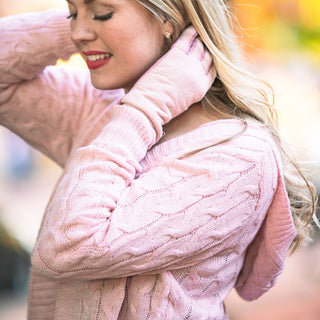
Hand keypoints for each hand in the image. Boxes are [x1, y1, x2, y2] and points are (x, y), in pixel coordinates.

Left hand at [121, 26, 215, 140]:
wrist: (151, 107)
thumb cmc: (163, 108)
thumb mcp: (184, 102)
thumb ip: (192, 90)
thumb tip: (189, 81)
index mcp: (201, 88)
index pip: (213, 70)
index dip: (210, 62)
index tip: (207, 57)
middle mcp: (198, 75)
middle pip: (208, 56)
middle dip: (206, 50)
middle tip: (202, 43)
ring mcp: (188, 64)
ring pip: (200, 46)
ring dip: (199, 40)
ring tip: (197, 35)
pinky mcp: (176, 56)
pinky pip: (187, 38)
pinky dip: (191, 32)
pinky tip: (191, 28)